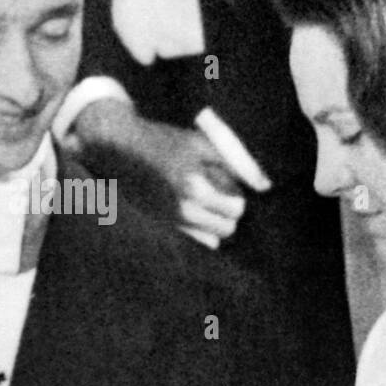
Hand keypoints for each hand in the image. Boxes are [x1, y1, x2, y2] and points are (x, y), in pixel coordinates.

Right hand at [72, 100, 247, 247]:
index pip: (236, 208)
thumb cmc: (163, 141)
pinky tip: (192, 214)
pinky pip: (194, 244)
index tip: (225, 182)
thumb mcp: (200, 142)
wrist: (120, 150)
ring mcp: (170, 223)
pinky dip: (199, 233)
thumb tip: (265, 186)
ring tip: (204, 205)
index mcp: (194, 187)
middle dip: (228, 212)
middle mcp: (182, 211)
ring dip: (215, 226)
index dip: (236, 194)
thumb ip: (235, 162)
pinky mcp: (161, 228)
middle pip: (228, 228)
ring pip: (212, 241)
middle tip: (216, 193)